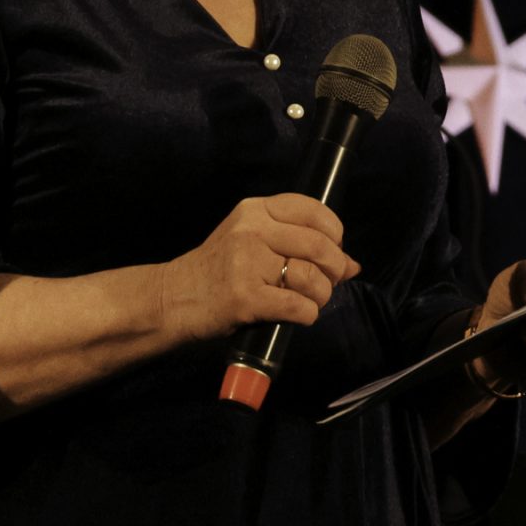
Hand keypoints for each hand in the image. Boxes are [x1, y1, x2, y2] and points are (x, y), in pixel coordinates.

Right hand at [156, 194, 359, 342]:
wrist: (172, 299)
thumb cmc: (219, 272)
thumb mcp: (255, 244)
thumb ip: (300, 246)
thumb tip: (353, 264)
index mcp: (255, 210)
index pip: (314, 210)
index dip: (335, 234)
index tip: (333, 250)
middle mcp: (251, 230)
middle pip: (320, 246)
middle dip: (334, 270)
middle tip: (327, 283)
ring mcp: (246, 263)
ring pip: (312, 277)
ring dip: (321, 295)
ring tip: (309, 300)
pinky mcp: (245, 297)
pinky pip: (299, 306)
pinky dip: (307, 315)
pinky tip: (297, 315)